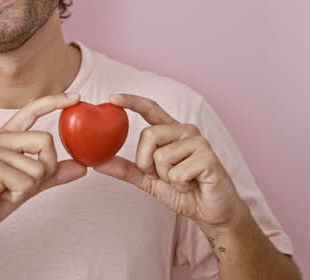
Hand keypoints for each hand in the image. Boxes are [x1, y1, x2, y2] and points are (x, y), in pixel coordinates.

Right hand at [0, 93, 87, 240]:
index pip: (31, 110)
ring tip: (7, 191)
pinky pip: (26, 183)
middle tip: (25, 185)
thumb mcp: (27, 185)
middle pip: (46, 141)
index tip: (76, 96)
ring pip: (38, 167)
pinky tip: (1, 196)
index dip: (54, 101)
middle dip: (45, 169)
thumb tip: (81, 167)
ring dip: (29, 188)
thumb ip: (52, 174)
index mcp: (6, 137)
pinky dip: (20, 196)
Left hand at [94, 94, 247, 232]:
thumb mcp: (149, 180)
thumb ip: (126, 169)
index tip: (112, 97)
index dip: (132, 101)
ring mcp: (199, 142)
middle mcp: (185, 131)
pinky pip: (177, 172)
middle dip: (147, 163)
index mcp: (171, 132)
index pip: (150, 109)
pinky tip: (193, 185)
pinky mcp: (208, 157)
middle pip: (149, 135)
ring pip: (161, 156)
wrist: (212, 213)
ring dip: (166, 178)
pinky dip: (180, 186)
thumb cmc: (184, 192)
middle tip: (162, 176)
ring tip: (183, 181)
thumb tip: (97, 162)